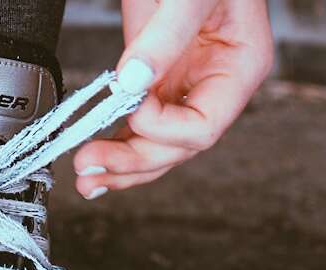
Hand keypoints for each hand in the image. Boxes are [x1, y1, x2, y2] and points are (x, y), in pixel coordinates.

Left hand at [72, 0, 272, 196]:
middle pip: (176, 146)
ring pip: (157, 143)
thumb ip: (167, 36)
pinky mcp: (154, 75)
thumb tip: (133, 80)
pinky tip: (95, 160)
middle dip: (133, 160)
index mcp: (239, 68)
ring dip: (121, 164)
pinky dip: (116, 140)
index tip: (131, 102)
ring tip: (87, 177)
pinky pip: (138, 120)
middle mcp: (213, 84)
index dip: (163, 127)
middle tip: (90, 166)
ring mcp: (183, 81)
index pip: (203, 127)